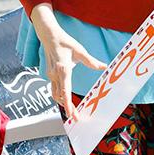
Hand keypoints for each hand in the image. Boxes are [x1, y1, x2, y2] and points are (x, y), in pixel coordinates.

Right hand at [28, 4, 106, 118]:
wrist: (49, 36)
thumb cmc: (64, 42)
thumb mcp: (80, 50)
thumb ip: (91, 61)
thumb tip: (104, 66)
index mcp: (63, 69)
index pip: (65, 91)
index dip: (68, 104)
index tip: (72, 114)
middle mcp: (55, 74)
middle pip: (60, 96)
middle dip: (67, 108)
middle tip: (76, 117)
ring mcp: (51, 75)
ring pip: (55, 94)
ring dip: (62, 103)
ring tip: (72, 111)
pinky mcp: (50, 74)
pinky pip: (54, 89)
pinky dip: (59, 96)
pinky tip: (65, 99)